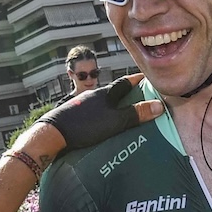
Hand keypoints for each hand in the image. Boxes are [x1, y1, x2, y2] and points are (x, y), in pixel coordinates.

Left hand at [31, 75, 161, 155]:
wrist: (52, 134)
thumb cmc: (85, 125)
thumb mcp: (115, 121)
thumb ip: (135, 114)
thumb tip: (159, 105)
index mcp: (104, 93)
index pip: (125, 82)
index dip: (137, 80)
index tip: (148, 78)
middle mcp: (92, 96)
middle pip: (113, 93)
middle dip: (127, 95)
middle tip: (141, 99)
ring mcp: (82, 106)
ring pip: (102, 104)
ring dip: (114, 107)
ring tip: (125, 115)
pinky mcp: (74, 116)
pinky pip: (93, 114)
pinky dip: (103, 117)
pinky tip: (104, 126)